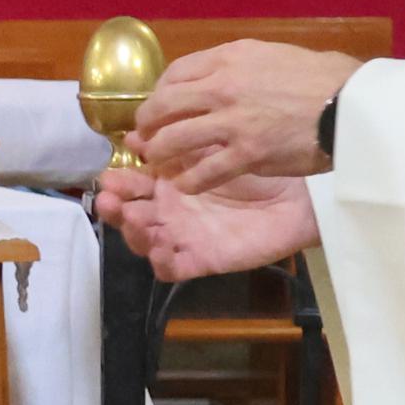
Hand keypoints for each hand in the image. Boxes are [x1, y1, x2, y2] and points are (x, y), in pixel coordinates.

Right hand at [97, 165, 319, 280]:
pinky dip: (162, 263)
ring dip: (132, 233)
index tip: (109, 175)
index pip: (129, 187)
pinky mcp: (202, 259)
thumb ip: (178, 144)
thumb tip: (137, 134)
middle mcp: (168, 212)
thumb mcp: (213, 150)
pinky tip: (161, 251)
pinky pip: (172, 269)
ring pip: (143, 241)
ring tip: (134, 219)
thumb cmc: (254, 170)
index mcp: (166, 184)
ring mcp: (182, 237)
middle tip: (108, 199)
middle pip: (128, 215)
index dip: (115, 183)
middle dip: (113, 208)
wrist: (296, 196)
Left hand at [132, 41, 358, 191]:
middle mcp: (223, 87)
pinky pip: (203, 172)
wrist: (350, 105)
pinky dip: (189, 181)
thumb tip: (212, 78)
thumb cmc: (320, 77)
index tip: (160, 107)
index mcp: (229, 59)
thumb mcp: (272, 55)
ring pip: (172, 140)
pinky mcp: (247, 154)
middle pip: (162, 106)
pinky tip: (186, 185)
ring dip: (159, 154)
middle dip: (146, 124)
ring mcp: (233, 122)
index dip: (159, 93)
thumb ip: (237, 66)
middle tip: (145, 137)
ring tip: (158, 163)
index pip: (174, 74)